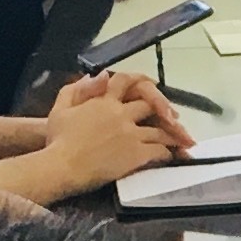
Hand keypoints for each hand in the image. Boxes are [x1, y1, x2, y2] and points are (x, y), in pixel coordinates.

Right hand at [37, 78, 186, 190]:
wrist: (62, 166)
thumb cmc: (58, 140)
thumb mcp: (60, 108)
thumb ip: (78, 89)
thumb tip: (100, 75)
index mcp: (103, 100)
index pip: (126, 80)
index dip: (142, 80)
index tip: (153, 84)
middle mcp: (120, 114)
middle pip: (150, 104)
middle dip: (164, 110)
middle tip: (174, 119)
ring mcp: (131, 134)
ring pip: (160, 130)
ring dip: (172, 135)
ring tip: (182, 141)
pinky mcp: (136, 154)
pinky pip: (159, 150)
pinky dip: (168, 152)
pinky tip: (170, 157)